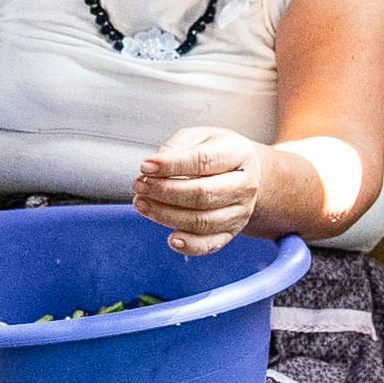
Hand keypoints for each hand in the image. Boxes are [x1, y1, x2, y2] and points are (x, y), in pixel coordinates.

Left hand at [133, 128, 265, 255]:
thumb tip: (152, 167)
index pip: (203, 160)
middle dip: (165, 192)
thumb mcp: (198, 137)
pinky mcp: (230, 232)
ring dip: (166, 215)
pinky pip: (209, 244)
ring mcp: (239, 211)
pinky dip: (190, 245)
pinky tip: (171, 238)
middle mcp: (244, 185)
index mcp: (238, 154)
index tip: (146, 166)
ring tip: (142, 204)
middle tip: (139, 186)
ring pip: (202, 221)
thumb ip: (176, 148)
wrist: (242, 173)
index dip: (172, 165)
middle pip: (203, 194)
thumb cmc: (215, 152)